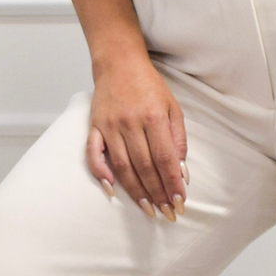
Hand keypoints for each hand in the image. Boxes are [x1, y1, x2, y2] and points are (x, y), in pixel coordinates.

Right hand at [85, 53, 186, 217]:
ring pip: (122, 166)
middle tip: (166, 212)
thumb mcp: (173, 107)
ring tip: (148, 209)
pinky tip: (110, 190)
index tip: (179, 201)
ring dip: (136, 191)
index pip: (165, 158)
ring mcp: (110, 126)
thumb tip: (181, 171)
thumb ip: (178, 139)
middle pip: (145, 166)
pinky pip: (93, 154)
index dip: (172, 183)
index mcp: (154, 117)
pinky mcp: (94, 126)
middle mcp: (131, 123)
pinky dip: (100, 173)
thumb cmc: (149, 86)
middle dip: (157, 193)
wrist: (119, 63)